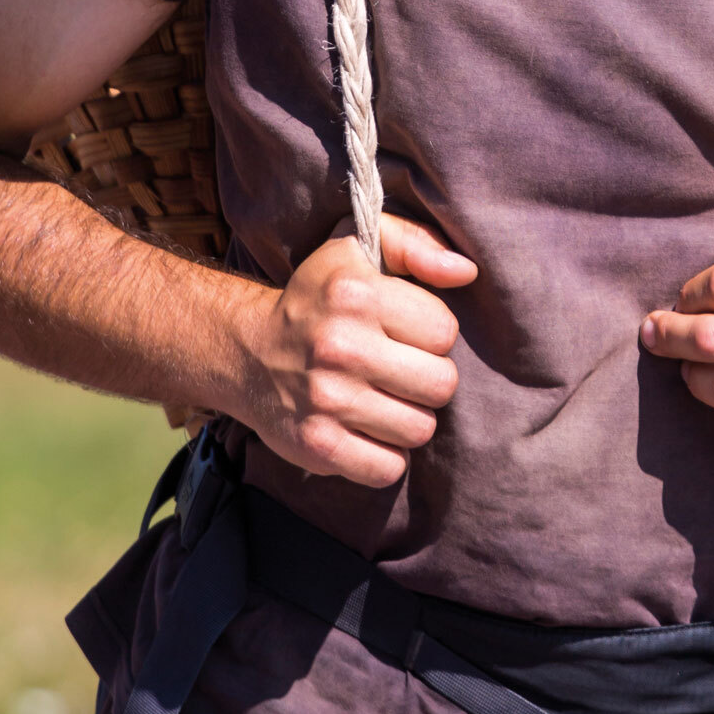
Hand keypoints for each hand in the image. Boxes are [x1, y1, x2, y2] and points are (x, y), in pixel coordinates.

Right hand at [234, 215, 477, 488]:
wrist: (248, 350)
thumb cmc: (319, 298)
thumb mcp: (358, 248)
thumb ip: (415, 245)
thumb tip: (466, 272)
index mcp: (356, 293)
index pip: (444, 331)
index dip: (432, 334)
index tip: (405, 333)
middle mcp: (340, 346)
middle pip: (441, 385)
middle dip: (429, 380)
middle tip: (401, 371)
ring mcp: (327, 399)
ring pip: (420, 429)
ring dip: (409, 419)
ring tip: (385, 400)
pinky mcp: (317, 445)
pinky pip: (388, 469)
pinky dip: (386, 457)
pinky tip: (369, 432)